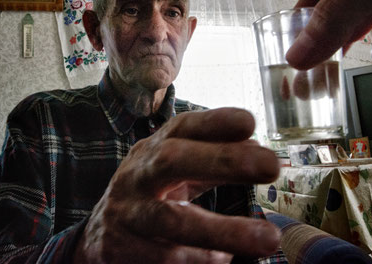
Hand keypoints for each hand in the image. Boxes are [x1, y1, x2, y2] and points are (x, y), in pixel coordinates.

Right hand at [73, 107, 280, 263]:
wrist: (99, 235)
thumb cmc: (149, 195)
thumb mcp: (173, 171)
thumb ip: (210, 160)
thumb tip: (256, 147)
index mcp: (152, 150)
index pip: (182, 128)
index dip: (214, 122)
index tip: (250, 121)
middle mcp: (136, 175)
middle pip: (171, 160)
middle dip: (222, 160)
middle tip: (271, 165)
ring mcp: (125, 213)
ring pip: (170, 219)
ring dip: (222, 229)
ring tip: (268, 238)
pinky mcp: (119, 249)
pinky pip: (161, 257)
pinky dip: (197, 259)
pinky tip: (223, 259)